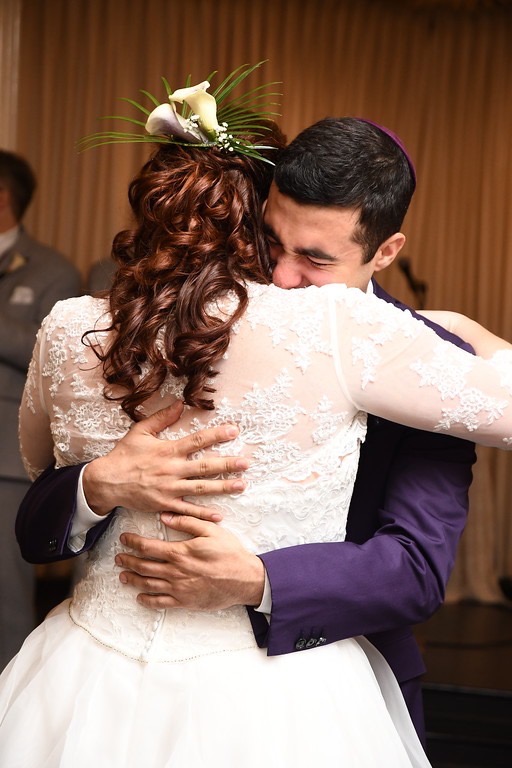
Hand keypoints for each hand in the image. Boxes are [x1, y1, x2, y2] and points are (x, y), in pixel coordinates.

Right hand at [83, 401, 248, 520]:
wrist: (107, 482)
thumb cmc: (124, 455)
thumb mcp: (141, 431)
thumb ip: (162, 418)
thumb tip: (180, 403)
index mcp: (168, 450)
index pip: (197, 440)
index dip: (217, 435)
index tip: (234, 431)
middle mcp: (172, 469)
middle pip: (205, 466)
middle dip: (227, 464)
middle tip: (246, 463)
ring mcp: (170, 489)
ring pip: (201, 488)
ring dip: (223, 487)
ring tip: (241, 485)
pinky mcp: (165, 504)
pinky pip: (187, 510)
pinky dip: (203, 514)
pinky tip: (219, 516)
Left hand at [115, 514, 265, 609]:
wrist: (245, 579)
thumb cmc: (229, 553)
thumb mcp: (211, 530)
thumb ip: (187, 521)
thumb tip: (165, 515)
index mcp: (180, 552)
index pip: (148, 547)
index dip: (133, 542)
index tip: (124, 539)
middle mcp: (175, 571)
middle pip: (143, 566)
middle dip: (127, 561)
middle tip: (119, 557)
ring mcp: (178, 588)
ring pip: (148, 584)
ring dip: (132, 579)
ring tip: (123, 576)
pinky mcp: (184, 602)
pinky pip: (160, 603)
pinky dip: (147, 600)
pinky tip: (140, 597)